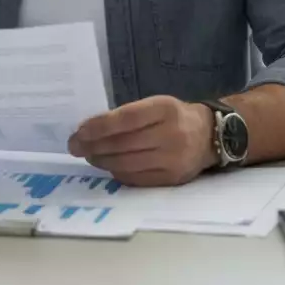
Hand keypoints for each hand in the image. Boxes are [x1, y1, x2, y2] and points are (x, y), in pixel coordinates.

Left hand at [68, 96, 216, 186]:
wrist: (209, 136)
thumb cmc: (174, 116)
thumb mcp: (155, 105)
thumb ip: (128, 115)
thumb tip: (90, 130)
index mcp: (165, 109)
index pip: (126, 119)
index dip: (99, 126)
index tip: (79, 131)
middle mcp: (171, 134)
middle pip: (123, 144)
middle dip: (93, 146)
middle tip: (75, 146)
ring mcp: (172, 159)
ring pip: (127, 164)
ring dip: (102, 161)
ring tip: (89, 156)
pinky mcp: (172, 179)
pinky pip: (136, 179)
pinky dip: (118, 172)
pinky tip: (108, 166)